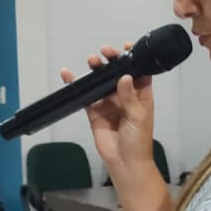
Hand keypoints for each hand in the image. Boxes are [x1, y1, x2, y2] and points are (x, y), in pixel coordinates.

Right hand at [60, 42, 154, 177]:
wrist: (125, 163)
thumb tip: (124, 77)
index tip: (126, 47)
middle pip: (117, 73)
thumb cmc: (139, 141)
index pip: (138, 72)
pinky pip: (86, 95)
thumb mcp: (138, 117)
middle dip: (112, 61)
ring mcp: (109, 103)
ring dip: (96, 70)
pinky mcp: (94, 111)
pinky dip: (78, 85)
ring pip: (101, 81)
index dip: (133, 59)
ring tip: (92, 60)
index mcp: (141, 95)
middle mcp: (125, 96)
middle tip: (105, 52)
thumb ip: (130, 97)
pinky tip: (69, 76)